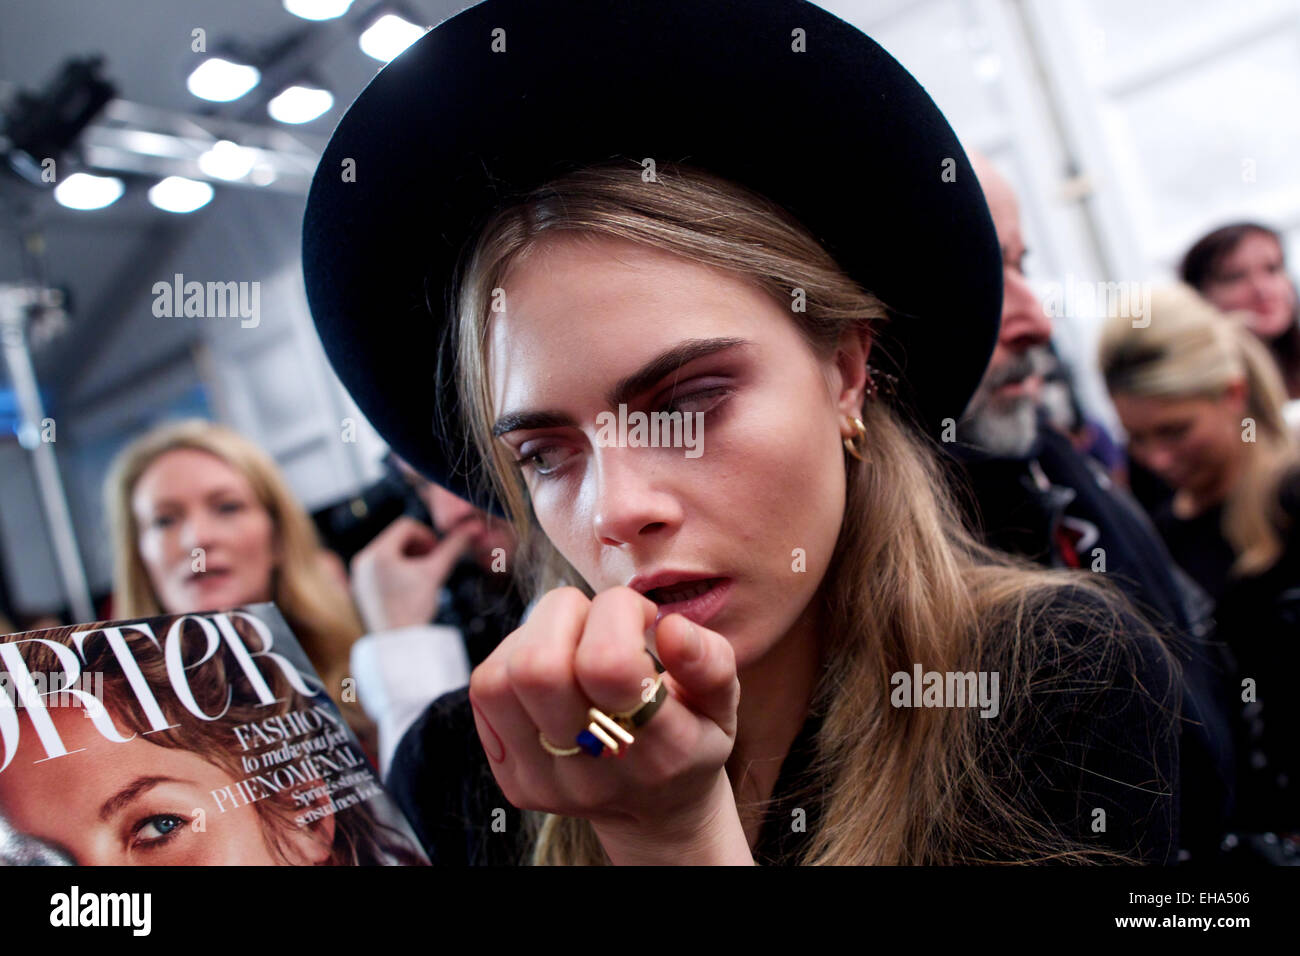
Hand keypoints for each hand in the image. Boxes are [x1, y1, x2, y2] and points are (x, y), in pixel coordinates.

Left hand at [350, 516, 480, 630]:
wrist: (397, 645)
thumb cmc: (413, 610)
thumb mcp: (435, 574)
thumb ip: (453, 548)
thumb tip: (471, 530)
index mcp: (378, 552)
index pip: (406, 526)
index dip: (427, 534)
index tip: (437, 551)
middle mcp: (363, 560)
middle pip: (395, 538)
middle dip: (417, 546)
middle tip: (431, 562)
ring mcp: (359, 575)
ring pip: (388, 552)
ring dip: (408, 557)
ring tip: (421, 576)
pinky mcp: (360, 588)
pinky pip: (378, 568)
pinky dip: (395, 570)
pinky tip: (408, 587)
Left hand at [467, 586, 750, 864]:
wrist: (656, 811)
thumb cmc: (691, 736)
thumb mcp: (723, 703)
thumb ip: (710, 662)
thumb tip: (669, 627)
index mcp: (661, 750)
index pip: (608, 665)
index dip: (617, 613)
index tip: (643, 618)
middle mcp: (596, 774)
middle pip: (539, 668)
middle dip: (566, 614)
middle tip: (599, 622)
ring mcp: (546, 780)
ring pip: (501, 678)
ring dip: (534, 635)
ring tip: (574, 642)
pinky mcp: (512, 779)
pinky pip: (486, 691)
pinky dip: (512, 656)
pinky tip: (551, 663)